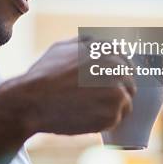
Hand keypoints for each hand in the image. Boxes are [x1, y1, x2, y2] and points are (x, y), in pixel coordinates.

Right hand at [11, 37, 135, 134]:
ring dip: (113, 107)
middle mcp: (116, 67)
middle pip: (129, 82)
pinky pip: (117, 119)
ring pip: (126, 102)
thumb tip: (95, 42)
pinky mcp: (113, 114)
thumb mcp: (62, 47)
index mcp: (106, 50)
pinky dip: (106, 121)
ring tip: (90, 109)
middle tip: (97, 99)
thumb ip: (84, 43)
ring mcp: (116, 91)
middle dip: (117, 90)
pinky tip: (87, 117)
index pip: (125, 61)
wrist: (33, 100)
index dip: (117, 74)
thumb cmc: (44, 74)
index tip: (107, 83)